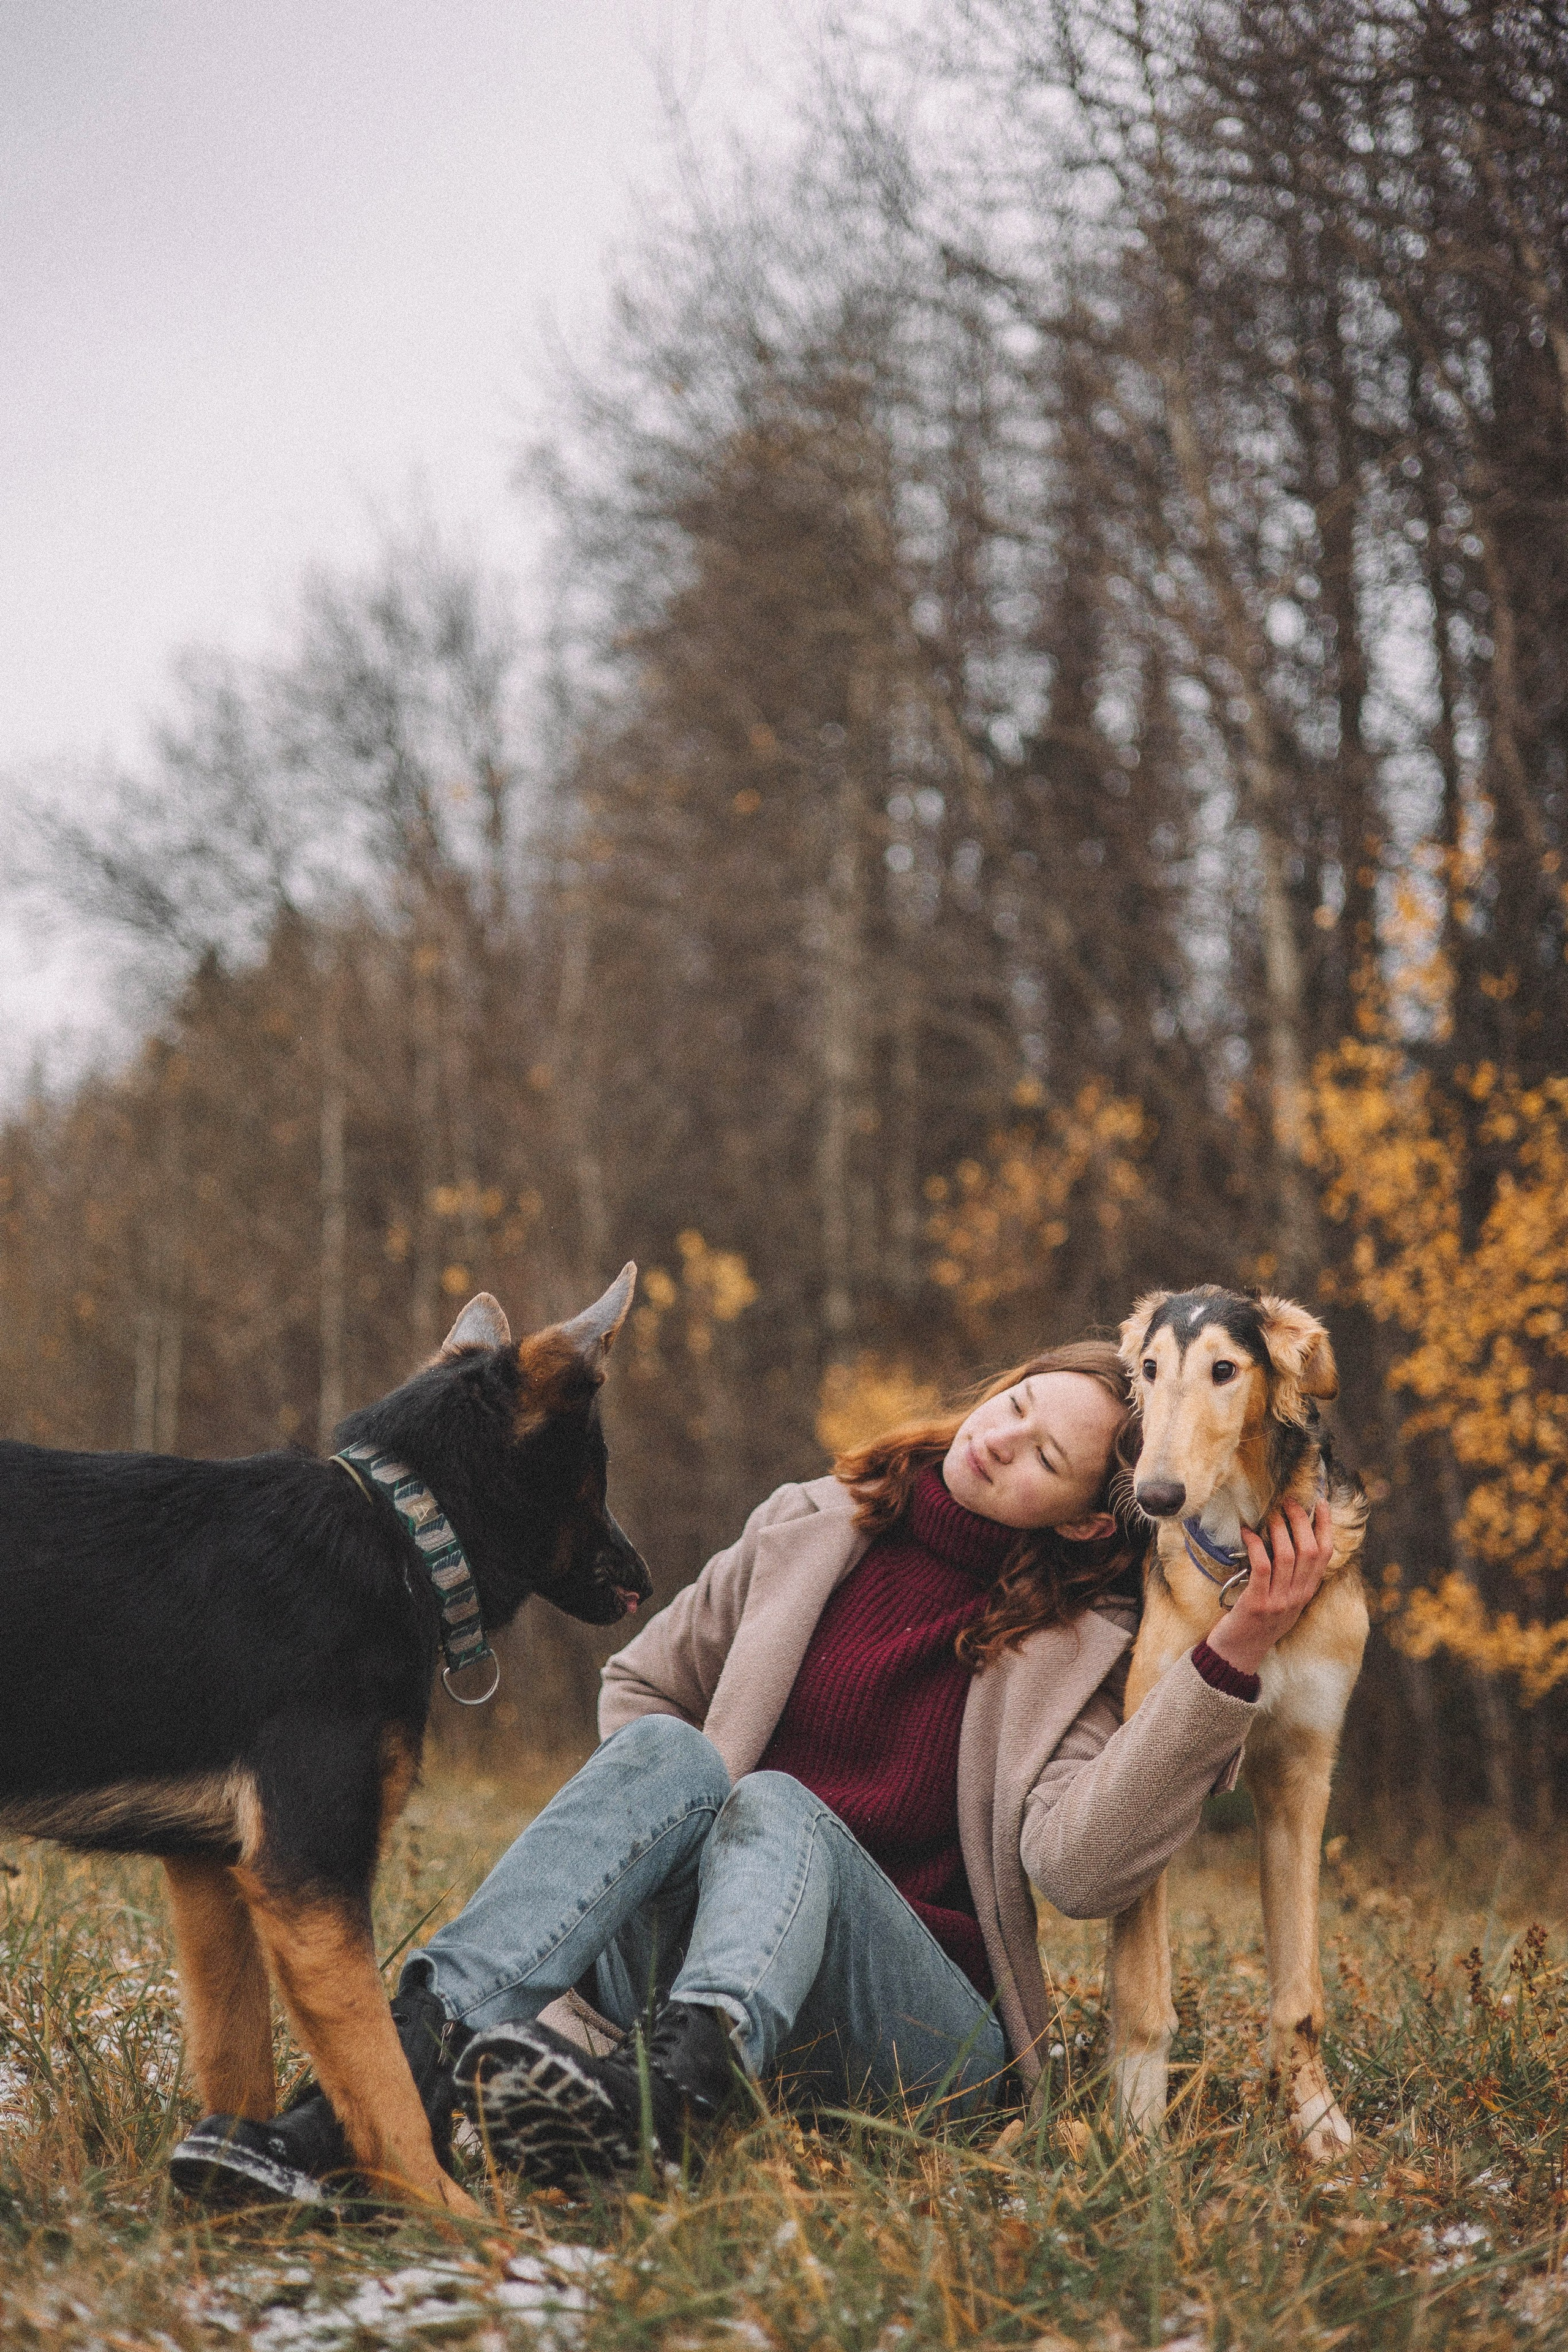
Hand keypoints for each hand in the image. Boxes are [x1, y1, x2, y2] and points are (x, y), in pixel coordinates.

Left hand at [1205, 1498, 1333, 1678]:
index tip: (1318, 1503)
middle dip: (1300, 1520)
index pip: (1325, 1554)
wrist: (1238, 1653)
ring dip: (1278, 1529)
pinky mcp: (1258, 1603)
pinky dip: (1256, 1546)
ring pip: (1288, 1556)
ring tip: (1270, 1515)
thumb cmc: (1257, 1620)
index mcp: (1306, 1592)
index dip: (1324, 1526)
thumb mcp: (1284, 1599)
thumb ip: (1291, 1576)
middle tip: (1288, 1501)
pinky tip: (1247, 1533)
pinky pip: (1262, 1567)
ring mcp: (1279, 1601)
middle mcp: (1298, 1596)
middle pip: (1309, 1550)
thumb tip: (1288, 1537)